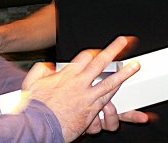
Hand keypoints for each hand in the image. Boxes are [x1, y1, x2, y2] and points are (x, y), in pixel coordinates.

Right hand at [23, 36, 142, 141]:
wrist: (40, 124)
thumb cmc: (35, 105)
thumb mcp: (32, 82)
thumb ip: (41, 70)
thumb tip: (48, 66)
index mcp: (67, 74)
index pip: (84, 57)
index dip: (93, 52)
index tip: (98, 51)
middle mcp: (80, 82)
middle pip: (101, 62)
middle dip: (113, 50)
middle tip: (123, 42)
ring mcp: (87, 96)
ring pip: (110, 82)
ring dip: (124, 73)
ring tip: (135, 65)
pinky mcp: (91, 110)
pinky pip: (108, 100)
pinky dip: (116, 93)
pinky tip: (123, 88)